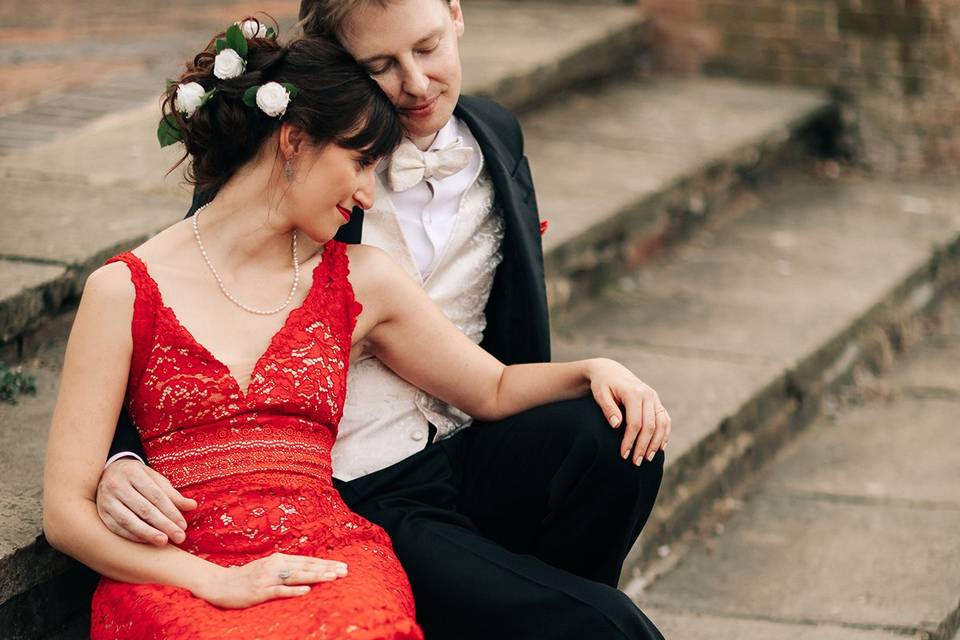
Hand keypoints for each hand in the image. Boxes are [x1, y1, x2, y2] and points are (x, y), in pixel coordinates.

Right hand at [97, 458, 197, 544]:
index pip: (156, 496)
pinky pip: (117, 528)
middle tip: (179, 537)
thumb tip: (192, 506)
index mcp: (133, 473)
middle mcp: (117, 485)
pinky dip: (133, 535)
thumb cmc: (138, 477)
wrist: (108, 473)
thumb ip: (172, 494)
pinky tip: (147, 541)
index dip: (171, 512)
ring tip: (163, 542)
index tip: (183, 525)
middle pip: (144, 509)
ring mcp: (106, 500)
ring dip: (147, 533)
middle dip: (164, 524)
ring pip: (128, 520)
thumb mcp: (155, 479)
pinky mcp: (101, 513)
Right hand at [197, 553, 348, 608]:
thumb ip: (285, 567)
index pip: (307, 560)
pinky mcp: (260, 591)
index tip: (342, 566)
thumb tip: (306, 568)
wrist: (220, 584)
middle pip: (306, 567)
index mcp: (278, 559)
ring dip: (315, 577)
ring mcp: (268, 578)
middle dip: (327, 569)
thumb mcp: (268, 568)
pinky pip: (280, 591)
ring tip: (332, 577)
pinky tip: (306, 591)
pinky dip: (294, 591)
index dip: (325, 563)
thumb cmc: (246, 577)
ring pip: (296, 576)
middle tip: (345, 571)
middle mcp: (275, 566)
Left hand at [587, 358, 670, 464]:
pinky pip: (666, 420)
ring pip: (662, 424)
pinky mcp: (657, 402)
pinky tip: (660, 448)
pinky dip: (665, 434)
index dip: (630, 440)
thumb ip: (608, 408)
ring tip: (647, 459)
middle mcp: (648, 394)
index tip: (624, 455)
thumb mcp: (600, 394)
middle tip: (635, 463)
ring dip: (656, 443)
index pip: (635, 422)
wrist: (610, 371)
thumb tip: (616, 425)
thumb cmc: (602, 384)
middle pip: (650, 426)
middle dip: (643, 446)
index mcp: (633, 392)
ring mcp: (654, 398)